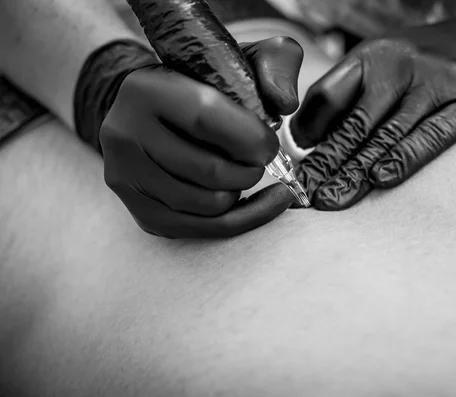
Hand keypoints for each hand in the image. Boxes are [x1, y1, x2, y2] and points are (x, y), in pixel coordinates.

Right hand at [100, 37, 302, 237]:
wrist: (157, 112)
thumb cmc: (205, 87)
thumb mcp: (240, 61)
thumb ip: (273, 65)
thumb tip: (284, 102)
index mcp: (146, 89)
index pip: (205, 118)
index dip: (250, 138)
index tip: (270, 145)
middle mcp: (124, 133)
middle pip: (208, 170)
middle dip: (250, 171)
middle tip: (259, 161)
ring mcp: (125, 175)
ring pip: (206, 204)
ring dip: (240, 193)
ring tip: (244, 174)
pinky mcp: (136, 209)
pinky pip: (198, 229)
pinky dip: (236, 220)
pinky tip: (249, 202)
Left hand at [291, 19, 455, 209]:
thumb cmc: (427, 63)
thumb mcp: (384, 64)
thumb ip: (348, 95)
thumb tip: (306, 139)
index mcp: (371, 57)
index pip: (327, 96)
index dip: (307, 130)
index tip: (296, 162)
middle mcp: (398, 66)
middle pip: (353, 122)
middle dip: (325, 163)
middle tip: (303, 194)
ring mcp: (435, 83)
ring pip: (387, 135)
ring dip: (355, 172)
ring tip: (331, 199)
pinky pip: (433, 135)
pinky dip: (406, 158)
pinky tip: (381, 179)